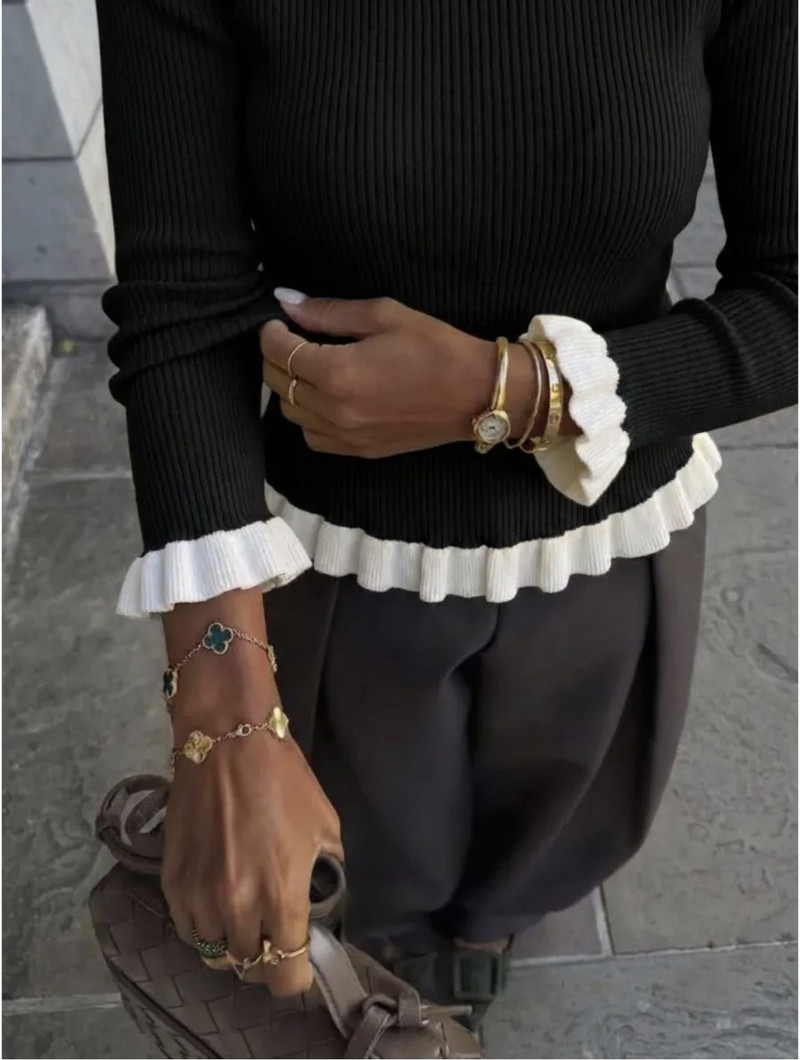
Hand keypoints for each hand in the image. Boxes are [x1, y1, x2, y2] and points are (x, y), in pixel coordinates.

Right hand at [161, 591, 342, 996]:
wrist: (227, 741)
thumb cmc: (284, 779)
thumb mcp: (325, 826)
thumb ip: (326, 872)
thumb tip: (321, 899)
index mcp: (281, 894)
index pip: (285, 975)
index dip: (296, 977)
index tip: (300, 960)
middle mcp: (237, 906)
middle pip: (249, 967)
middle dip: (266, 955)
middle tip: (274, 929)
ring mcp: (199, 897)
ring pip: (216, 951)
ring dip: (233, 940)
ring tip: (245, 911)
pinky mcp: (172, 883)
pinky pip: (188, 928)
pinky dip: (204, 923)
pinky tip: (218, 898)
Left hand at [261, 294, 525, 457]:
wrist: (477, 395)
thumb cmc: (436, 348)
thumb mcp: (384, 316)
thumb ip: (329, 312)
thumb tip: (286, 300)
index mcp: (337, 373)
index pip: (279, 352)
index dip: (270, 333)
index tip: (277, 320)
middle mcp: (334, 410)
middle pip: (277, 384)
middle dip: (275, 358)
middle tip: (291, 339)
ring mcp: (346, 436)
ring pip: (291, 414)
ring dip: (290, 389)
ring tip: (307, 368)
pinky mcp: (359, 451)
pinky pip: (313, 438)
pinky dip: (308, 418)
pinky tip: (324, 399)